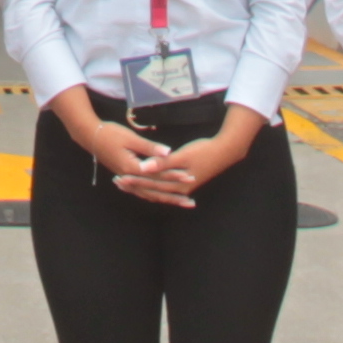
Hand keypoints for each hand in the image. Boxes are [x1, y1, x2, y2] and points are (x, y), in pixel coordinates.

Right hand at [52, 92, 179, 195]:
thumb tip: (168, 152)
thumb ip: (150, 147)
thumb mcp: (131, 138)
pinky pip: (142, 192)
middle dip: (173, 194)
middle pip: (155, 190)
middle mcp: (130, 178)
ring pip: (149, 194)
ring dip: (166, 199)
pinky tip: (161, 198)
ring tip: (181, 203)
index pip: (157, 174)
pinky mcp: (126, 177)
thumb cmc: (110, 134)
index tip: (189, 177)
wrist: (90, 136)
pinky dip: (153, 196)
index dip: (174, 175)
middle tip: (191, 200)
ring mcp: (127, 180)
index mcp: (132, 168)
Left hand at [131, 123, 258, 205]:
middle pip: (152, 189)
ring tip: (127, 185)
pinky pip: (165, 189)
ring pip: (158, 191)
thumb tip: (143, 168)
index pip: (150, 183)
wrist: (225, 151)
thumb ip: (162, 163)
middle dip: (135, 186)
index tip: (119, 177)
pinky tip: (149, 188)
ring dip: (143, 188)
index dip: (134, 180)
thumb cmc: (204, 151)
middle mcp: (179, 189)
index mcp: (176, 183)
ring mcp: (183, 187)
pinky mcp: (186, 183)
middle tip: (117, 182)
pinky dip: (155, 189)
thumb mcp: (182, 155)